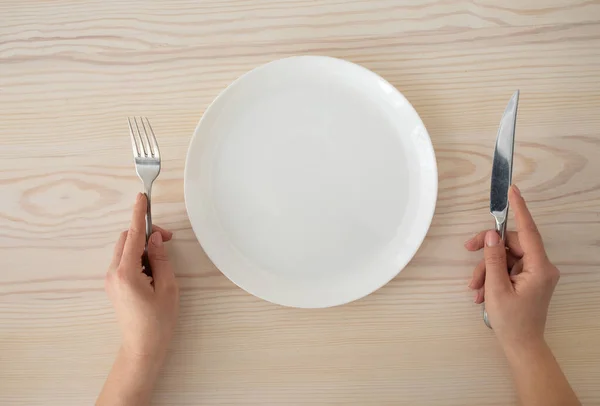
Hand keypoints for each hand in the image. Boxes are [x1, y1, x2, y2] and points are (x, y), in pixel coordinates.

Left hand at [105, 193, 179, 363]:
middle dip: (145, 233)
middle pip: (127, 239)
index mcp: (127, 272)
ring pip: (125, 250)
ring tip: (162, 261)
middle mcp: (113, 273)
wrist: (142, 348)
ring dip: (142, 247)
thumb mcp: (167, 288)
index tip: (142, 197)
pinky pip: (124, 261)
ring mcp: (111, 280)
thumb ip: (161, 259)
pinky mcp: (114, 285)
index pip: (133, 236)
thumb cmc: (158, 322)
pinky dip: (138, 257)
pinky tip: (153, 270)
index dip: (139, 215)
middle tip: (168, 239)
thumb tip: (156, 239)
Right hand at [465, 185, 559, 348]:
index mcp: (539, 268)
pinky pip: (508, 267)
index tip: (513, 191)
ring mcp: (536, 273)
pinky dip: (493, 275)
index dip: (519, 209)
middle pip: (511, 244)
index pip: (528, 231)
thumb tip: (490, 236)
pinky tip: (482, 291)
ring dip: (487, 268)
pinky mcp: (529, 279)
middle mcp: (541, 267)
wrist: (522, 346)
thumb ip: (492, 259)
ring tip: (475, 288)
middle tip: (469, 254)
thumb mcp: (496, 289)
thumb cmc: (512, 322)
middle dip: (488, 251)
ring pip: (506, 257)